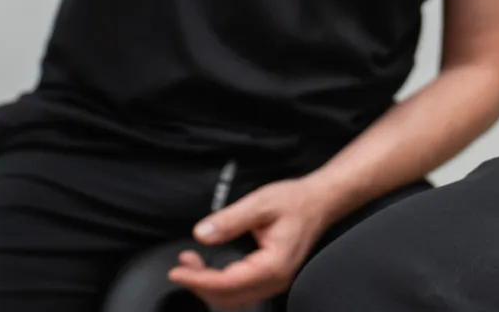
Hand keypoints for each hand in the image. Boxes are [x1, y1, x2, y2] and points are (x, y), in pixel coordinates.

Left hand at [167, 177, 341, 309]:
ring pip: (234, 298)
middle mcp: (275, 280)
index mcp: (273, 265)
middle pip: (228, 297)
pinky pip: (241, 291)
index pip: (228, 283)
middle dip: (199, 284)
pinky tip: (209, 269)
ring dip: (209, 286)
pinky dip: (220, 284)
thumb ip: (230, 220)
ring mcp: (274, 282)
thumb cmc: (296, 201)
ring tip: (191, 264)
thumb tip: (202, 234)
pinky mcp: (270, 277)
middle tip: (182, 264)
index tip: (178, 270)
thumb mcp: (260, 203)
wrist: (320, 201)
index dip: (198, 279)